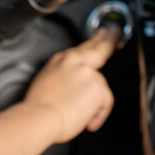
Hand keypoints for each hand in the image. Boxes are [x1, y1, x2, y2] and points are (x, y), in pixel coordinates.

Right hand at [23, 27, 117, 143]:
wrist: (40, 117)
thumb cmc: (39, 106)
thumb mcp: (46, 80)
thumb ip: (63, 73)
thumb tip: (74, 82)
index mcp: (60, 59)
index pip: (81, 48)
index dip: (93, 41)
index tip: (101, 34)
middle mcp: (74, 61)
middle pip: (98, 48)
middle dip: (108, 40)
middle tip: (115, 33)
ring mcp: (87, 72)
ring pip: (101, 86)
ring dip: (94, 103)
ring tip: (79, 115)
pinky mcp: (98, 86)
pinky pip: (106, 102)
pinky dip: (99, 114)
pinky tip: (88, 121)